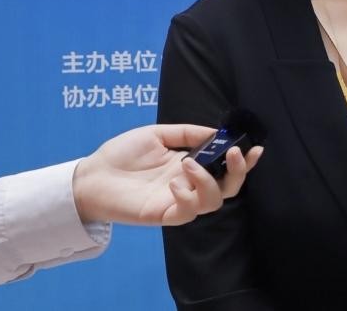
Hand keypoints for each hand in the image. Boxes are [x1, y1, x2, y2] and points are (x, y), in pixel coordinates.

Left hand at [72, 124, 263, 225]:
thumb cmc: (121, 155)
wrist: (90, 176)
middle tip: (232, 154)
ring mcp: (177, 201)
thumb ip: (187, 133)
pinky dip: (186, 196)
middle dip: (237, 172)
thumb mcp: (157, 134)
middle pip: (228, 188)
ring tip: (189, 165)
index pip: (225, 168)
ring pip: (212, 202)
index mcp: (191, 166)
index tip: (255, 148)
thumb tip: (215, 132)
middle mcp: (189, 185)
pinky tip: (173, 183)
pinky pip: (186, 212)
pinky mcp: (163, 214)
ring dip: (208, 181)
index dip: (244, 161)